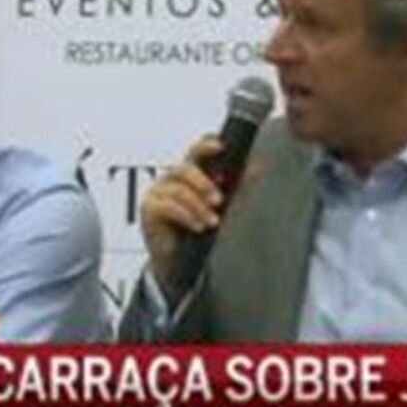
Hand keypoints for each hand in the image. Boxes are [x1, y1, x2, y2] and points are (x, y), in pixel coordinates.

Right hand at [140, 135, 223, 302]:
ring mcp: (158, 192)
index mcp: (189, 173)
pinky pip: (168, 206)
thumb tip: (256, 168)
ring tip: (212, 222)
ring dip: (199, 206)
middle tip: (219, 200)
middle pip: (185, 168)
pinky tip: (198, 226)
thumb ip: (236, 187)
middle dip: (204, 183)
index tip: (221, 146)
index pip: (196, 151)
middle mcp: (171, 178)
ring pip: (179, 190)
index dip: (206, 145)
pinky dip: (187, 216)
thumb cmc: (198, 228)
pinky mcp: (149, 209)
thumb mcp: (221, 206)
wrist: (180, 261)